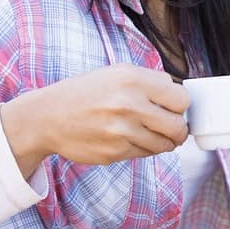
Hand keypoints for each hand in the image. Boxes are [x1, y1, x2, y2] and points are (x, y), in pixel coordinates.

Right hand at [0, 64, 189, 175]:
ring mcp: (122, 132)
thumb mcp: (117, 73)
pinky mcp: (115, 153)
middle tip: (172, 126)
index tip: (174, 107)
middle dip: (179, 129)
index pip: (181, 99)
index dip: (181, 105)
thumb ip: (151, 81)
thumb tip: (180, 96)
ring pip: (164, 145)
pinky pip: (145, 154)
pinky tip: (130, 138)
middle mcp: (129, 105)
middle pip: (178, 127)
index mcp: (132, 80)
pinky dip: (144, 148)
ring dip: (163, 141)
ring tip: (149, 132)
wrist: (48, 117)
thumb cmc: (85, 93)